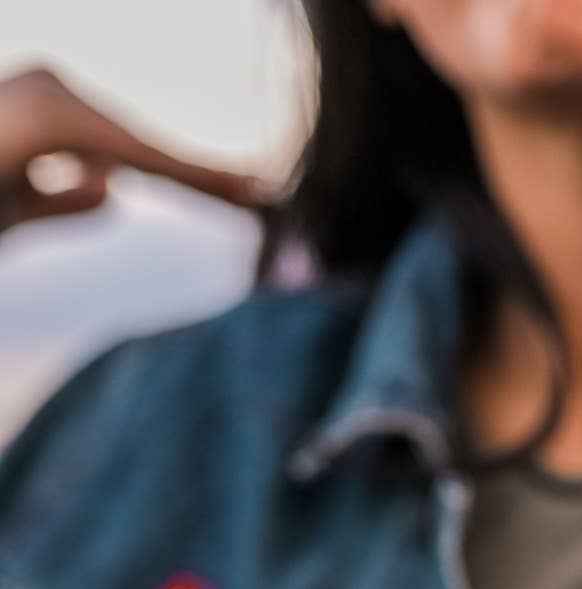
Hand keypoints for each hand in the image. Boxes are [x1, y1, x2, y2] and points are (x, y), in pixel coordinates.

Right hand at [0, 68, 264, 233]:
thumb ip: (58, 202)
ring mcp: (52, 96)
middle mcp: (52, 94)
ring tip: (260, 195)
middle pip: (144, 150)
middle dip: (205, 179)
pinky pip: (134, 155)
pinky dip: (187, 175)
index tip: (239, 196)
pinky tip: (238, 189)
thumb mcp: (13, 211)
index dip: (187, 178)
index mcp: (46, 116)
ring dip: (205, 179)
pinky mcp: (52, 115)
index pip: (130, 156)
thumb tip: (114, 187)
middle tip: (266, 195)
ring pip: (146, 152)